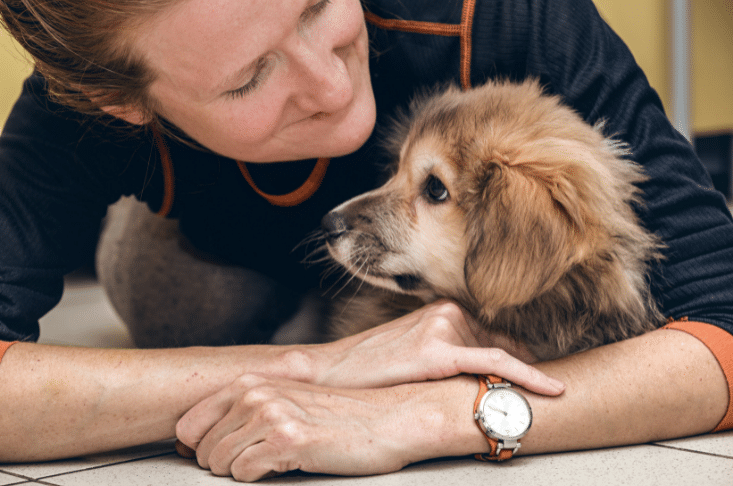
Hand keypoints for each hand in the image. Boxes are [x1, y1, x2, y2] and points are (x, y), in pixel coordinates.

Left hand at [176, 374, 483, 481]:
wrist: (389, 419)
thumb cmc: (340, 416)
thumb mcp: (288, 401)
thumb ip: (247, 411)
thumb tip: (202, 441)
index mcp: (252, 383)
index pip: (190, 422)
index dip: (195, 447)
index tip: (212, 458)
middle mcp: (257, 394)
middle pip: (202, 447)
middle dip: (219, 463)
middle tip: (251, 464)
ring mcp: (272, 414)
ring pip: (220, 461)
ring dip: (238, 472)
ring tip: (268, 465)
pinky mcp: (289, 439)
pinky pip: (245, 472)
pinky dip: (256, 478)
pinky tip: (282, 467)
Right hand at [311, 300, 562, 395]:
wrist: (333, 372)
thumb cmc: (372, 368)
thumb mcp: (414, 351)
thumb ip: (448, 352)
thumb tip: (481, 374)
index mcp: (443, 310)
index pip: (494, 336)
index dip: (520, 362)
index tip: (544, 381)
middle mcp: (448, 312)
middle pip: (501, 348)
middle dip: (517, 376)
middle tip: (545, 397)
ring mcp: (443, 327)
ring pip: (498, 360)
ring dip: (509, 384)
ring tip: (522, 403)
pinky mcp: (439, 350)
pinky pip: (495, 362)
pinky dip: (528, 376)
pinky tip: (553, 390)